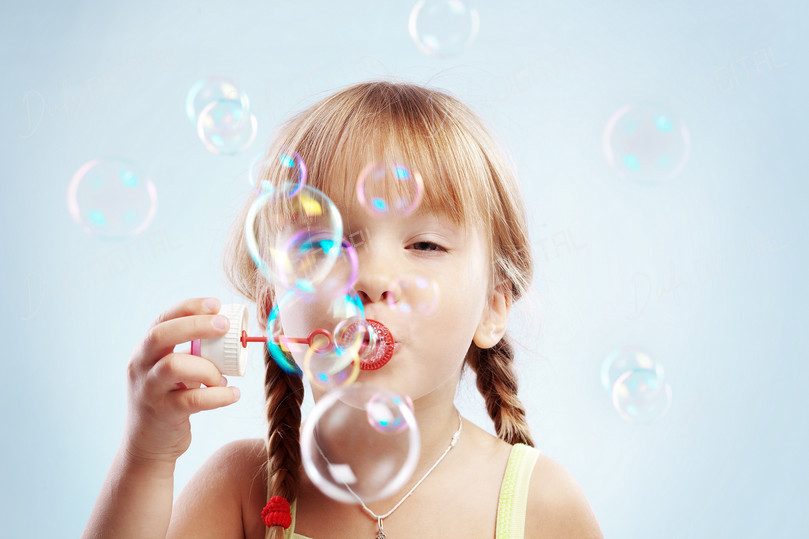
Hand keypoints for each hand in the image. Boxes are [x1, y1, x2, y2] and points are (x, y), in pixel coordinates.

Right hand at [123, 297, 240, 464]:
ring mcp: (149, 390)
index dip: (189, 308)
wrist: (148, 446)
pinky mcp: (163, 413)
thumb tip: (229, 332)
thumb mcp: (172, 372)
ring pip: (174, 366)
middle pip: (161, 336)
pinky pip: (193, 400)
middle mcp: (142, 367)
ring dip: (207, 367)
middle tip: (224, 326)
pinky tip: (233, 394)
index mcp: (146, 351)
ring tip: (222, 377)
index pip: (162, 320)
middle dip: (195, 326)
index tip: (216, 304)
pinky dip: (218, 395)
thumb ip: (190, 352)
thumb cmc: (169, 400)